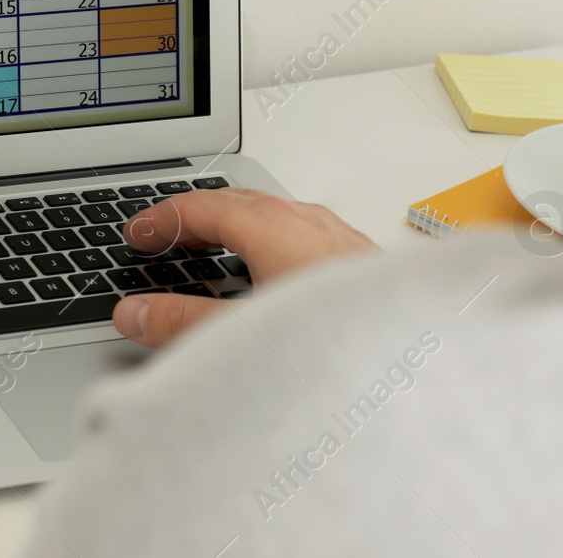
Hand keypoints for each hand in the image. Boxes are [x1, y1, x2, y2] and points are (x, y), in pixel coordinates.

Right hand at [112, 188, 375, 348]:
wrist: (426, 359)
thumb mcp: (246, 334)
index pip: (201, 206)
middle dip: (193, 216)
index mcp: (274, 227)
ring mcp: (338, 236)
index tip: (136, 234)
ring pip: (273, 216)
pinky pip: (300, 233)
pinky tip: (269, 277)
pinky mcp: (358, 259)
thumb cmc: (345, 340)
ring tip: (209, 253)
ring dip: (232, 228)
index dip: (160, 219)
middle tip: (161, 237)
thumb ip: (184, 323)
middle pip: (236, 202)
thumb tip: (136, 312)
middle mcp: (309, 221)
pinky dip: (266, 242)